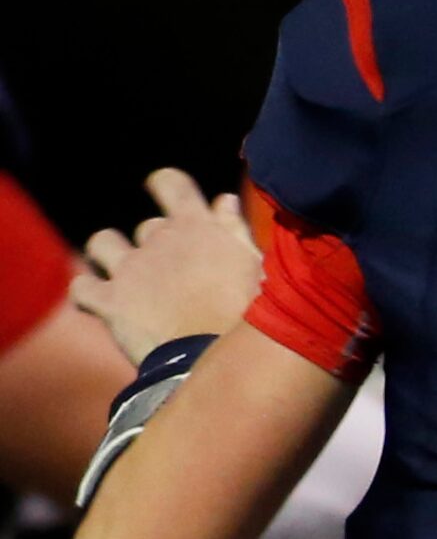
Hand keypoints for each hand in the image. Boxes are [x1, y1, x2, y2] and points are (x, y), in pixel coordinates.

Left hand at [71, 170, 262, 364]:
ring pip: (102, 243)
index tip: (173, 200)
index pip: (170, 183)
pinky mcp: (109, 301)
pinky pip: (81, 288)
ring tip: (127, 278)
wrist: (218, 355)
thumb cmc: (249, 312)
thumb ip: (234, 229)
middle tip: (181, 277)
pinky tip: (100, 306)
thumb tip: (222, 199)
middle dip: (160, 245)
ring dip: (110, 255)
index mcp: (197, 225)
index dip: (167, 188)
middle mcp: (159, 239)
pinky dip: (87, 294)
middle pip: (149, 227)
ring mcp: (130, 269)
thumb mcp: (254, 264)